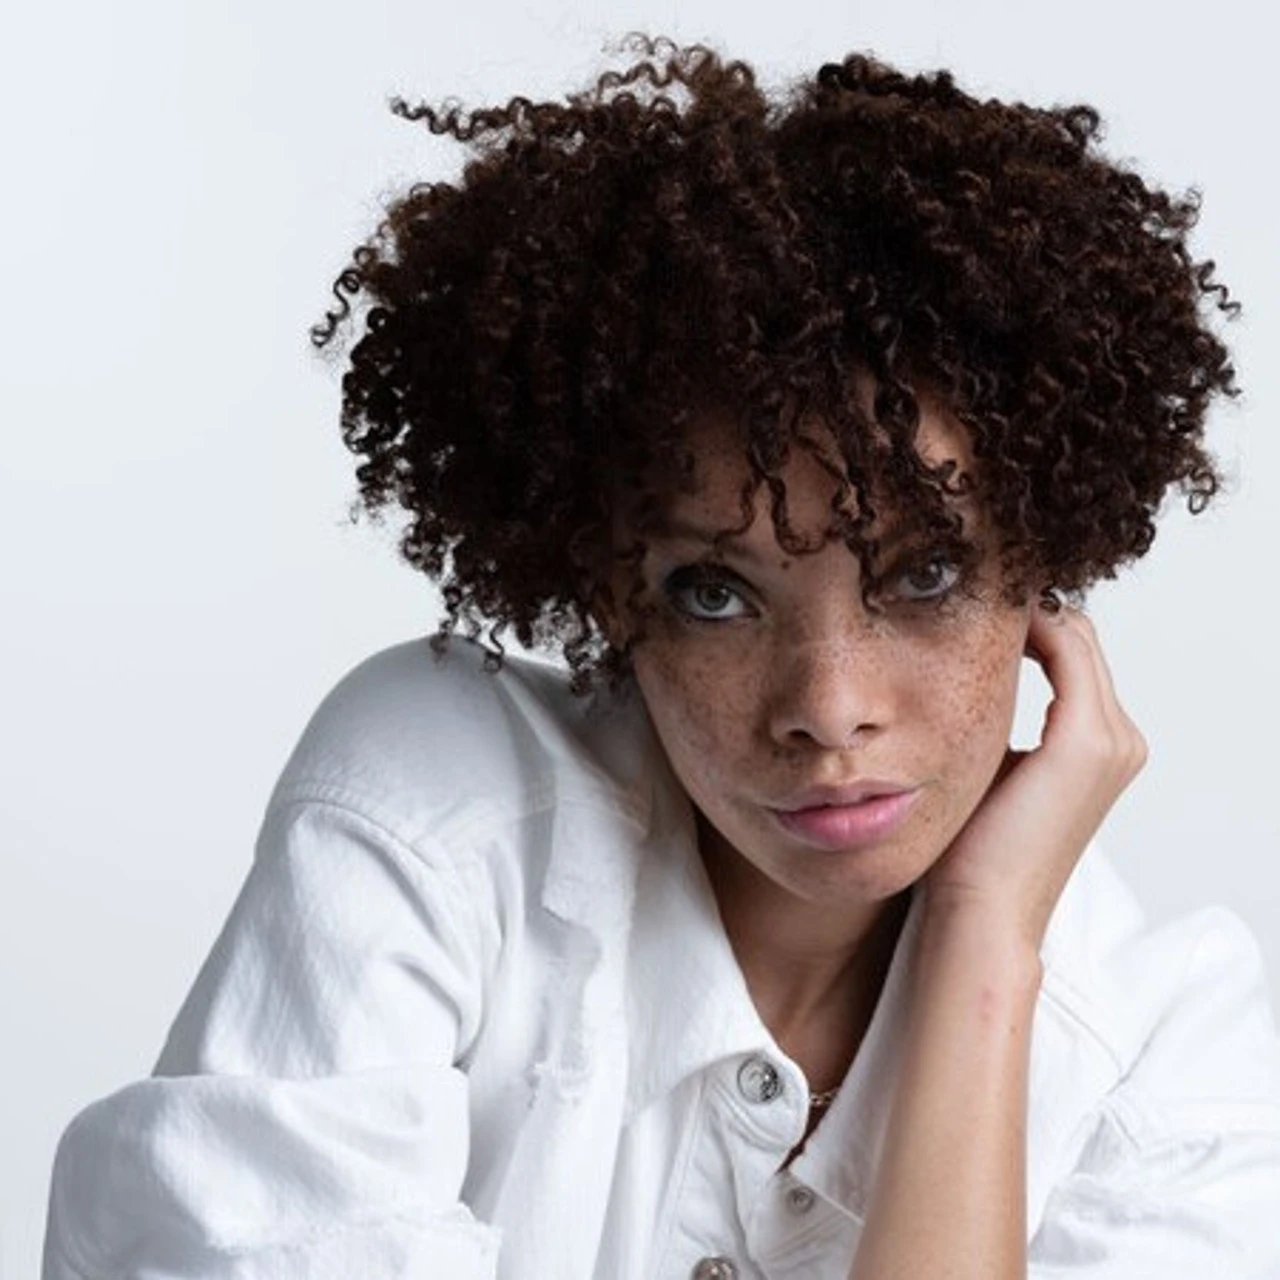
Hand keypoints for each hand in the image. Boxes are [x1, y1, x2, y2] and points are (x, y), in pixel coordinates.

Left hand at [920, 604, 1146, 949]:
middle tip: (962, 599)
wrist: (980, 907)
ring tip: (962, 609)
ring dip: (1023, 615)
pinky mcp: (1086, 742)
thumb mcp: (986, 770)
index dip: (1025, 625)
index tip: (966, 611)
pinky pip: (1065, 649)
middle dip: (1025, 613)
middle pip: (1078, 637)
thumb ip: (990, 727)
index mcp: (1101, 747)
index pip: (1073, 654)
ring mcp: (1110, 740)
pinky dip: (1028, 626)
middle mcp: (1120, 739)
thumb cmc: (971, 851)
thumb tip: (948, 686)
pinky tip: (976, 625)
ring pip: (1074, 636)